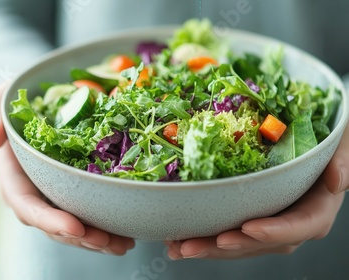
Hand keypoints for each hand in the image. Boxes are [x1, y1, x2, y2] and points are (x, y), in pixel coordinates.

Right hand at [0, 86, 134, 254]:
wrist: (35, 109)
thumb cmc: (15, 107)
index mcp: (14, 178)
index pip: (27, 205)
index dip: (49, 220)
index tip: (76, 227)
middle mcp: (33, 195)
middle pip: (54, 226)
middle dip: (81, 238)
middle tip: (109, 241)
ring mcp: (53, 198)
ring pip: (72, 229)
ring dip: (97, 241)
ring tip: (123, 244)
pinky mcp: (71, 196)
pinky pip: (86, 218)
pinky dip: (105, 229)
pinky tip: (126, 236)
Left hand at [165, 125, 348, 259]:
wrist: (312, 136)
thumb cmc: (327, 138)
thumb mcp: (342, 142)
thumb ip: (344, 162)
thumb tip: (337, 181)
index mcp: (317, 208)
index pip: (300, 226)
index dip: (275, 231)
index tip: (247, 228)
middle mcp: (292, 222)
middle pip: (260, 242)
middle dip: (224, 246)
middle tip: (191, 245)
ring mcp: (269, 223)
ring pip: (239, 243)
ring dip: (206, 247)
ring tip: (175, 246)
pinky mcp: (250, 218)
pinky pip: (228, 233)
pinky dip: (203, 237)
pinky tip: (176, 238)